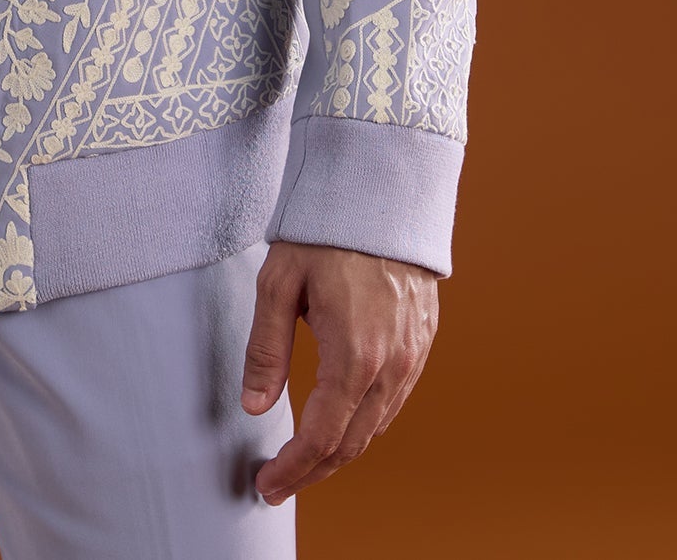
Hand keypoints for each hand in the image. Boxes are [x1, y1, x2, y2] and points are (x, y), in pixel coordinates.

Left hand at [240, 238, 437, 504]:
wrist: (382, 191)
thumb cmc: (325, 230)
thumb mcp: (279, 283)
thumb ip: (267, 349)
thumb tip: (255, 405)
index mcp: (355, 354)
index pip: (322, 436)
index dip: (293, 469)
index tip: (266, 485)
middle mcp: (392, 364)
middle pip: (351, 443)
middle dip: (313, 471)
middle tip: (278, 483)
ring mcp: (413, 355)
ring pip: (377, 427)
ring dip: (340, 451)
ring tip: (304, 461)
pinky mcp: (422, 342)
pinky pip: (395, 400)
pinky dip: (366, 423)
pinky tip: (343, 422)